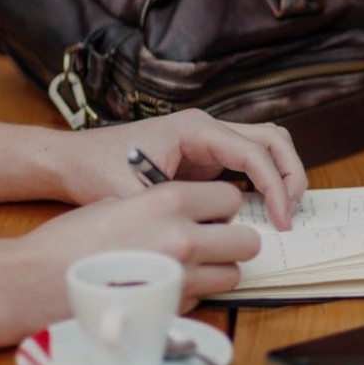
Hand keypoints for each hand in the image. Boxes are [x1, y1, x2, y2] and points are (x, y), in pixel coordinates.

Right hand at [17, 181, 260, 316]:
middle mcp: (183, 237)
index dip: (223, 206)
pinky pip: (205, 298)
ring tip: (190, 266)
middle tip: (214, 241)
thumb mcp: (119, 201)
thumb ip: (162, 205)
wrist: (36, 281)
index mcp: (169, 200)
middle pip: (246, 241)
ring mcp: (181, 277)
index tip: (213, 212)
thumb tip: (193, 213)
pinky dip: (194, 293)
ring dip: (218, 270)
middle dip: (233, 241)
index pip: (231, 197)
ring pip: (232, 275)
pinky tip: (166, 285)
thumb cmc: (71, 240)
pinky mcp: (172, 309)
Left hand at [57, 109, 306, 229]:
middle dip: (290, 175)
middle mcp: (208, 128)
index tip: (280, 220)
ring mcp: (210, 140)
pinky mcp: (207, 156)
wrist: (73, 159)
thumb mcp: (133, 195)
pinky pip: (250, 162)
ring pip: (267, 146)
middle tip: (290, 214)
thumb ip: (172, 212)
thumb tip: (210, 236)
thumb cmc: (97, 169)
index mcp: (195, 129)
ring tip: (282, 212)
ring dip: (282, 175)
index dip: (275, 187)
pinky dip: (265, 182)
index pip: (255, 152)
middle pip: (273, 140)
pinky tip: (261, 212)